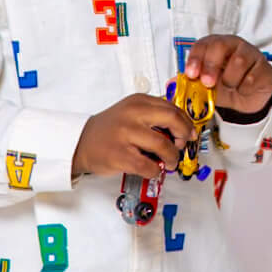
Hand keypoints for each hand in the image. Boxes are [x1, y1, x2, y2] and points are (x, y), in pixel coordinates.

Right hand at [71, 95, 195, 180]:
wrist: (81, 141)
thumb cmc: (110, 129)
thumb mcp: (131, 112)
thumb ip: (154, 115)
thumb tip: (182, 130)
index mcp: (138, 101)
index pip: (172, 108)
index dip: (186, 123)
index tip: (190, 133)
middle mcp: (133, 114)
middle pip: (172, 120)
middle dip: (184, 135)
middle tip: (182, 145)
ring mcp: (126, 134)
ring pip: (163, 145)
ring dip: (172, 157)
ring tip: (169, 161)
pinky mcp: (120, 155)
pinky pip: (149, 166)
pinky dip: (156, 170)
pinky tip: (153, 169)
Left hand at [183, 36, 271, 119]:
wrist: (248, 97)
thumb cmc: (225, 85)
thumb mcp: (206, 85)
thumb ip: (190, 83)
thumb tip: (171, 83)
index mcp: (215, 45)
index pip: (203, 45)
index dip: (195, 58)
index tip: (191, 74)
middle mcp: (233, 45)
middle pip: (220, 46)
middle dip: (211, 66)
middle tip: (208, 83)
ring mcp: (250, 54)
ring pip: (238, 61)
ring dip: (230, 80)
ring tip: (230, 87)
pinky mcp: (264, 67)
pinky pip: (253, 76)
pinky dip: (244, 87)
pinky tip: (242, 89)